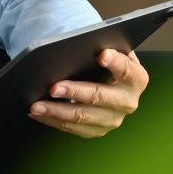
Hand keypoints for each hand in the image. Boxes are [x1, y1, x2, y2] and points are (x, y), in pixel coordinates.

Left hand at [28, 49, 147, 138]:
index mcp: (136, 78)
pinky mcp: (97, 130)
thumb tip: (85, 43)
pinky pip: (72, 128)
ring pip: (82, 116)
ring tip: (36, 104)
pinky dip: (52, 120)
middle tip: (53, 87)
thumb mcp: (112, 52)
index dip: (115, 62)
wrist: (112, 83)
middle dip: (74, 92)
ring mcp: (112, 119)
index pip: (126, 69)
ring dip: (56, 111)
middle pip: (99, 96)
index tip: (101, 55)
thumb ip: (105, 46)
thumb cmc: (108, 63)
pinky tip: (37, 112)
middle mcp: (127, 102)